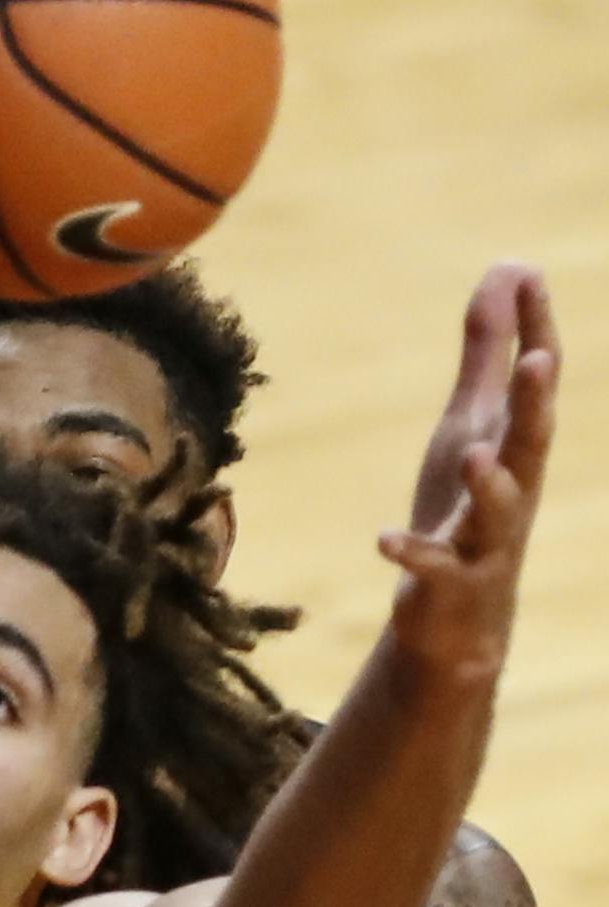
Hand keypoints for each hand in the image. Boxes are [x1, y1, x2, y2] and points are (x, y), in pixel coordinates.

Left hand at [379, 268, 559, 683]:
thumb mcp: (471, 427)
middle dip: (536, 403)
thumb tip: (510, 273)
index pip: (530, 386)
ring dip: (488, 483)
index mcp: (514, 448)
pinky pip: (434, 568)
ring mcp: (485, 542)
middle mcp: (511, 491)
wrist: (459, 616)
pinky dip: (411, 553)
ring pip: (497, 511)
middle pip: (531, 444)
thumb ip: (488, 356)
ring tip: (473, 453)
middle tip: (539, 359)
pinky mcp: (449, 584)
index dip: (531, 331)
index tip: (525, 274)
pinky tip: (383, 539)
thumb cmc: (467, 507)